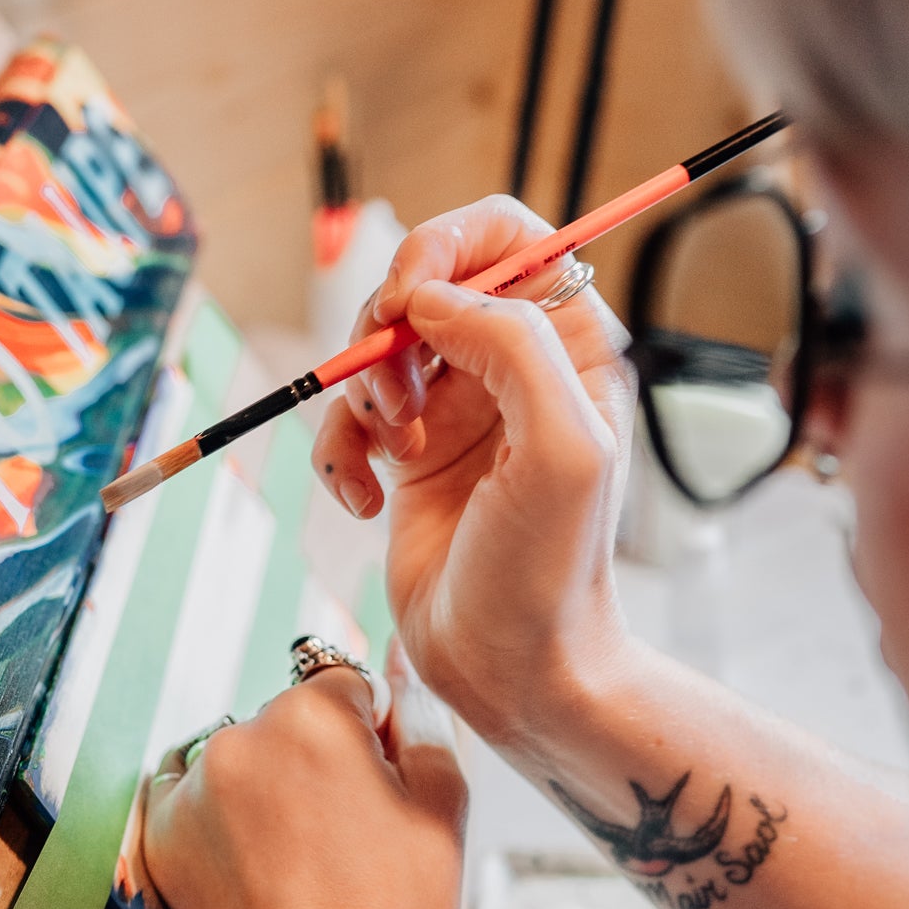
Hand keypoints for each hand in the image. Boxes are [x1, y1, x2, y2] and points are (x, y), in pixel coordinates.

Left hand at [142, 644, 465, 908]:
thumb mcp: (442, 803)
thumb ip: (417, 715)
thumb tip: (396, 664)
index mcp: (311, 717)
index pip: (343, 681)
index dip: (370, 734)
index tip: (379, 789)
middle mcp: (236, 741)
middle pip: (284, 717)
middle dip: (314, 757)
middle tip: (347, 839)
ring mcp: (189, 794)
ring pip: (237, 758)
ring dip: (265, 786)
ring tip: (305, 864)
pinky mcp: (159, 844)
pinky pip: (190, 800)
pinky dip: (219, 821)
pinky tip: (262, 872)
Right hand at [311, 195, 637, 758]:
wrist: (509, 672)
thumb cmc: (550, 572)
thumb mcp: (561, 448)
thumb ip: (512, 346)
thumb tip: (429, 300)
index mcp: (571, 345)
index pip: (508, 235)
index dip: (446, 246)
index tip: (408, 298)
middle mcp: (513, 367)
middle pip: (424, 284)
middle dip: (391, 333)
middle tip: (398, 401)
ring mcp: (457, 411)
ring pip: (375, 348)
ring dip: (363, 395)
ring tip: (392, 456)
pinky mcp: (407, 458)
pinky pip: (345, 419)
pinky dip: (337, 454)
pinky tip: (361, 502)